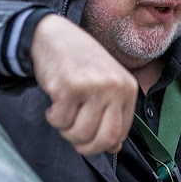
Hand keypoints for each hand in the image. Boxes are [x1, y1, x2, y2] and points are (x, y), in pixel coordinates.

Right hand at [31, 14, 136, 154]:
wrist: (53, 35)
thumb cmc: (79, 61)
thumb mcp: (104, 83)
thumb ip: (113, 113)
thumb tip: (114, 146)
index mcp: (127, 88)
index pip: (120, 134)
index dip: (100, 144)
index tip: (87, 138)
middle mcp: (113, 86)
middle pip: (103, 139)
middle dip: (84, 145)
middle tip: (72, 134)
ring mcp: (92, 86)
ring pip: (80, 133)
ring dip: (66, 131)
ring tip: (62, 115)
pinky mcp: (69, 87)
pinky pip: (60, 121)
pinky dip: (53, 118)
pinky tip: (53, 105)